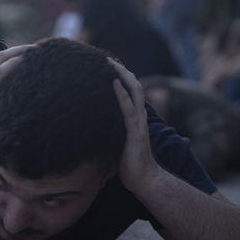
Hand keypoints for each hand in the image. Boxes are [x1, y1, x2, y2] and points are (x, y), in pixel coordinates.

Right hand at [0, 44, 35, 158]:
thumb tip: (17, 101)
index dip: (16, 55)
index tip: (34, 55)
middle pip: (1, 55)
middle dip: (21, 49)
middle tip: (40, 48)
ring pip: (0, 60)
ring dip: (19, 52)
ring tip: (37, 50)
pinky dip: (11, 65)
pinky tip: (24, 61)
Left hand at [108, 58, 161, 194]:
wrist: (145, 180)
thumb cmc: (130, 165)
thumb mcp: (119, 143)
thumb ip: (112, 132)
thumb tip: (94, 127)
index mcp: (136, 118)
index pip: (131, 92)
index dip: (122, 77)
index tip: (109, 66)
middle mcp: (140, 117)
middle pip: (135, 86)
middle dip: (122, 70)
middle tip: (107, 58)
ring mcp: (138, 124)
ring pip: (134, 92)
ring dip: (122, 75)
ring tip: (110, 63)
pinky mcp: (135, 133)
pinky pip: (127, 109)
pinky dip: (121, 94)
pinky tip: (113, 82)